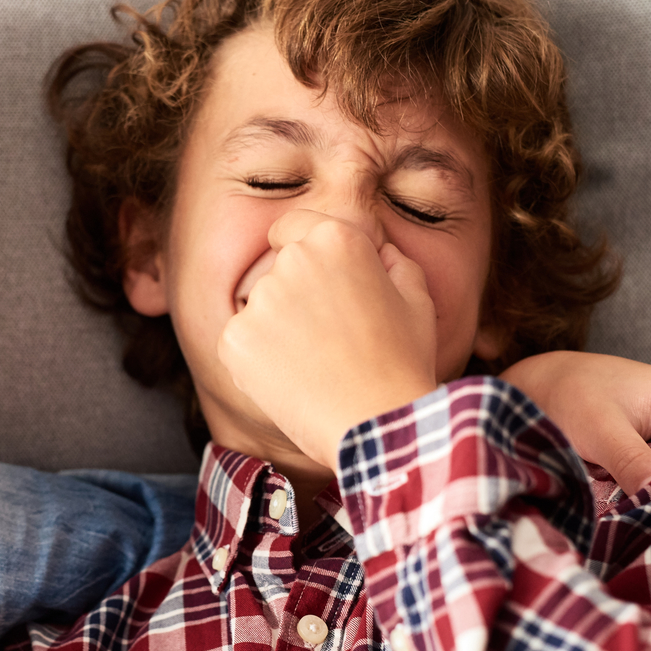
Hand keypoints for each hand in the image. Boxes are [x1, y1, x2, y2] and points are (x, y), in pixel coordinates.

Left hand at [219, 210, 436, 469]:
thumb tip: (373, 250)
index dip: (301, 251)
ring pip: (260, 309)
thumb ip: (390, 259)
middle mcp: (291, 261)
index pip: (292, 226)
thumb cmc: (404, 362)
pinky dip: (258, 360)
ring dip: (278, 329)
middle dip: (296, 295)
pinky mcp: (234, 340)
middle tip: (328, 337)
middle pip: (278, 271)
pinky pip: (241, 342)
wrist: (376, 424)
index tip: (314, 281)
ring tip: (316, 364)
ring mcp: (258, 301)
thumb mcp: (416, 297)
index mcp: (335, 239)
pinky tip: (292, 380)